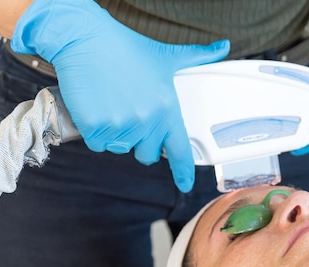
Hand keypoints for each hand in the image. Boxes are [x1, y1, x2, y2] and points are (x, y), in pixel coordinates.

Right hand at [11, 0, 229, 191]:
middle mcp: (147, 122)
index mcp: (167, 110)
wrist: (85, 40)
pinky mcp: (96, 128)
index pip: (179, 150)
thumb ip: (196, 56)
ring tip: (113, 104)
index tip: (185, 184)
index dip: (183, 170)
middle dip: (140, 141)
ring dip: (116, 134)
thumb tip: (223, 46)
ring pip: (119, 148)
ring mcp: (120, 127)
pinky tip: (97, 107)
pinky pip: (97, 144)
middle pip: (146, 154)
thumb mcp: (166, 55)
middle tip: (131, 114)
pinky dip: (95, 131)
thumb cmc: (125, 47)